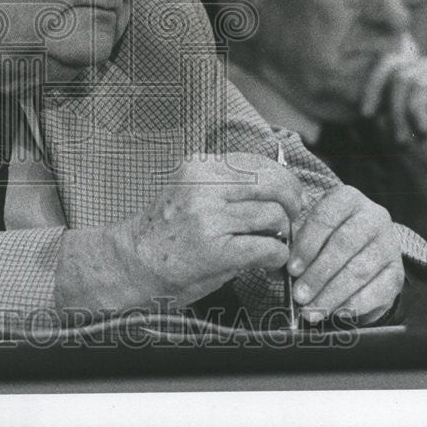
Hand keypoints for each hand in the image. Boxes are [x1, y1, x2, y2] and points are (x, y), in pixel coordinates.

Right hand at [125, 152, 304, 306]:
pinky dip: (277, 256)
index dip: (283, 178)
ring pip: (274, 215)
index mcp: (199, 168)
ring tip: (273, 242)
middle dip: (292, 200)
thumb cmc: (166, 232)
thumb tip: (280, 184)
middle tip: (292, 216)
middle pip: (272, 183)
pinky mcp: (217, 251)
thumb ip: (228, 184)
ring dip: (283, 232)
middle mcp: (204, 187)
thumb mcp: (192, 192)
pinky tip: (268, 261)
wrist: (133, 263)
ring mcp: (209, 218)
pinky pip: (268, 247)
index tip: (289, 193)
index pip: (257, 162)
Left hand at [287, 185, 403, 324]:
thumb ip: (295, 247)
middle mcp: (373, 217)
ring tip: (311, 310)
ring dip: (332, 295)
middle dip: (318, 274)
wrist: (365, 251)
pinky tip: (336, 313)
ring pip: (359, 271)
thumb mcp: (311, 234)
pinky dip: (354, 305)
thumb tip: (280, 269)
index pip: (325, 218)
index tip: (292, 270)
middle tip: (299, 296)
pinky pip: (377, 291)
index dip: (307, 246)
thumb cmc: (327, 240)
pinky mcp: (397, 272)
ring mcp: (389, 244)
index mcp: (347, 199)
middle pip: (344, 245)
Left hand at [359, 43, 426, 167]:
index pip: (386, 64)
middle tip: (387, 130)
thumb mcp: (396, 125)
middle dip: (384, 101)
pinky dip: (416, 110)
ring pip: (404, 79)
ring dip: (400, 114)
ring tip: (407, 139)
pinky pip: (423, 85)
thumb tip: (359, 89)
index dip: (371, 86)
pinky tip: (424, 128)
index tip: (366, 115)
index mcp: (416, 74)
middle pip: (392, 67)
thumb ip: (381, 104)